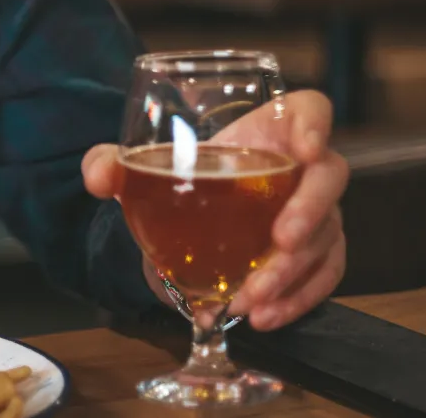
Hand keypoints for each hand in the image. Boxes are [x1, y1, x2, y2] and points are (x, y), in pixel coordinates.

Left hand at [82, 89, 348, 330]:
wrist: (189, 221)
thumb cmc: (184, 179)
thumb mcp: (145, 170)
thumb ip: (115, 165)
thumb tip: (96, 175)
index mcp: (269, 131)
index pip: (309, 110)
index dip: (315, 124)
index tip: (303, 149)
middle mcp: (302, 168)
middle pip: (329, 177)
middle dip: (310, 210)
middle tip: (280, 240)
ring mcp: (317, 212)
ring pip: (326, 236)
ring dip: (292, 271)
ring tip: (251, 297)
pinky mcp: (317, 253)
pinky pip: (324, 276)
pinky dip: (298, 299)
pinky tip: (265, 315)